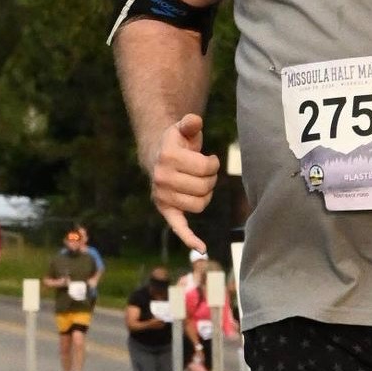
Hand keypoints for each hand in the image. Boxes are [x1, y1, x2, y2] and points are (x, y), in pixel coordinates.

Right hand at [147, 112, 219, 251]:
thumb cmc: (178, 142)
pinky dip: (190, 239)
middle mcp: (162, 178)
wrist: (158, 156)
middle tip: (204, 172)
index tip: (209, 159)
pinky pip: (178, 227)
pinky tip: (202, 249)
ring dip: (206, 194)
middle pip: (205, 187)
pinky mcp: (165, 210)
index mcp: (168, 158)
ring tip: (200, 183)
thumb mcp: (183, 129)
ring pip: (201, 204)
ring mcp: (162, 196)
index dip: (213, 163)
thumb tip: (195, 121)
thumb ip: (190, 123)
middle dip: (211, 179)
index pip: (207, 168)